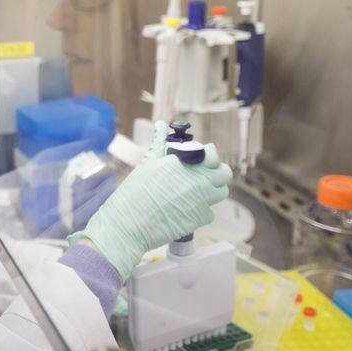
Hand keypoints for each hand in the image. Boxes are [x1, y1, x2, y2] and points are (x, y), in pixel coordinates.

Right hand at [68, 121, 231, 280]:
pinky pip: (211, 210)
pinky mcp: (201, 218)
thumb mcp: (146, 164)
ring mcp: (201, 200)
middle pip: (224, 173)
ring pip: (221, 192)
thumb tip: (161, 125)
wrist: (128, 225)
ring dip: (212, 190)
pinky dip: (201, 209)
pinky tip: (185, 209)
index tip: (201, 160)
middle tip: (203, 176)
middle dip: (216, 172)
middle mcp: (196, 179)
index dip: (209, 156)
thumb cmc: (133, 194)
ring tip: (194, 192)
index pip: (212, 154)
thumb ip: (159, 144)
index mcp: (183, 163)